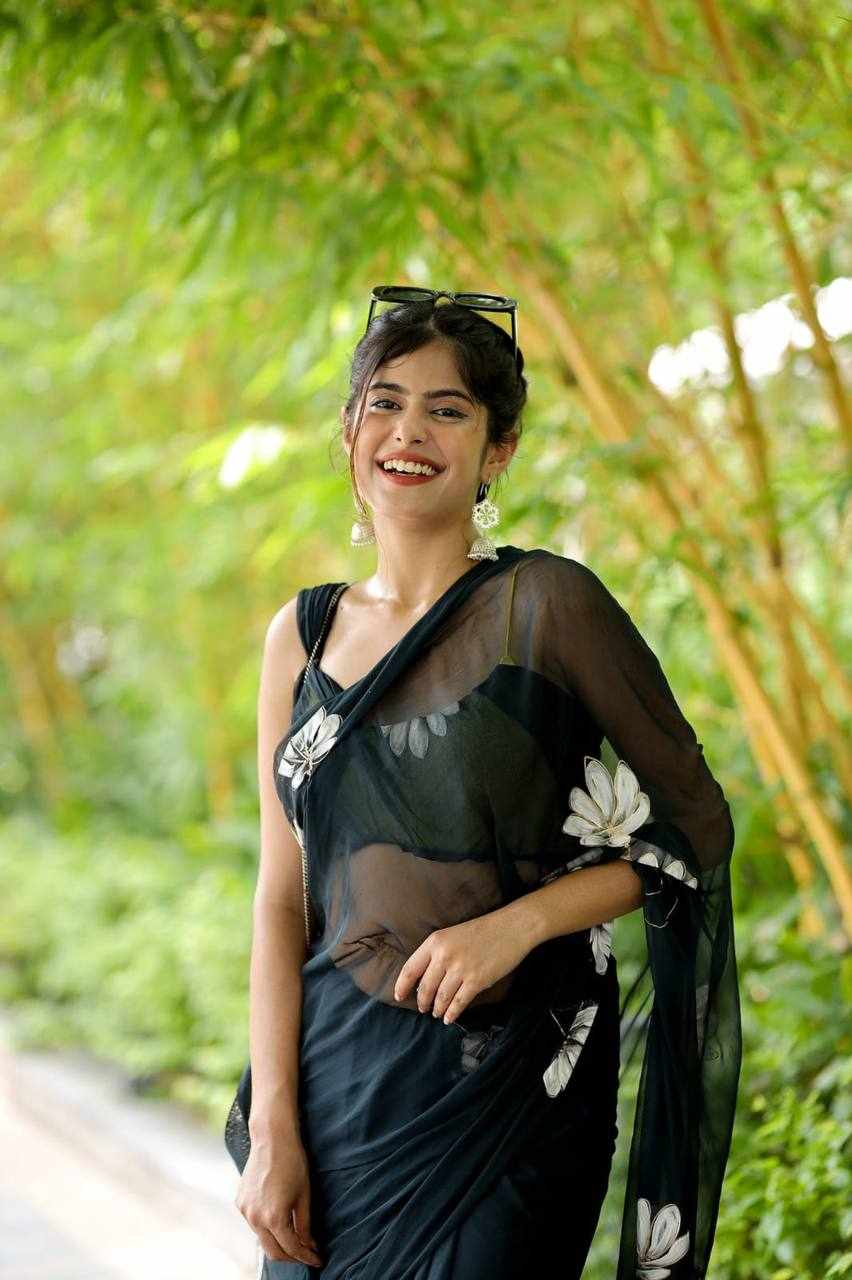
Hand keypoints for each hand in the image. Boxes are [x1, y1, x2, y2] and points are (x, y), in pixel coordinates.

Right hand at [236, 1129, 322, 1268]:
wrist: (272, 1139)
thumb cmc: (293, 1163)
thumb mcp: (304, 1196)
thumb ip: (305, 1226)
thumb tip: (309, 1246)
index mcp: (273, 1218)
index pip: (292, 1249)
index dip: (306, 1257)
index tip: (317, 1260)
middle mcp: (255, 1218)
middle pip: (273, 1252)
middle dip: (291, 1257)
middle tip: (307, 1254)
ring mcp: (244, 1211)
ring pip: (262, 1239)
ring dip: (278, 1243)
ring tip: (295, 1238)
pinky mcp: (240, 1203)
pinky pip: (254, 1224)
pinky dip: (267, 1228)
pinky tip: (278, 1221)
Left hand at [393, 909, 532, 1024]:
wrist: (511, 927)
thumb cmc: (481, 931)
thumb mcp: (452, 935)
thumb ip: (437, 954)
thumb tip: (423, 980)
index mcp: (435, 942)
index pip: (410, 969)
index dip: (402, 986)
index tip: (399, 997)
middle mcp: (444, 956)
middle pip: (425, 988)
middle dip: (422, 1002)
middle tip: (423, 1009)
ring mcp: (460, 970)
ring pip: (441, 998)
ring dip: (437, 1009)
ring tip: (437, 1013)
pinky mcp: (476, 981)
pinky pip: (458, 1003)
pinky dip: (452, 1013)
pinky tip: (449, 1017)